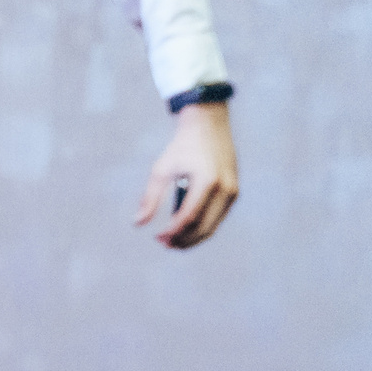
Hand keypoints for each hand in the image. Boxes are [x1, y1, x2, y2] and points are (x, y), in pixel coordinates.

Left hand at [136, 101, 237, 247]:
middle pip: (203, 227)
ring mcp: (232, 192)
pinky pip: (217, 218)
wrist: (208, 126)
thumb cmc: (181, 147)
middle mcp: (224, 188)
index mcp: (207, 181)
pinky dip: (201, 227)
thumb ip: (151, 198)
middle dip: (183, 240)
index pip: (189, 216)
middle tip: (164, 244)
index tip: (157, 237)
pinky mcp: (233, 193)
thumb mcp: (162, 169)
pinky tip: (184, 231)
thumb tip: (138, 223)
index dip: (172, 231)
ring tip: (171, 241)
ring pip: (213, 226)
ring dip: (192, 237)